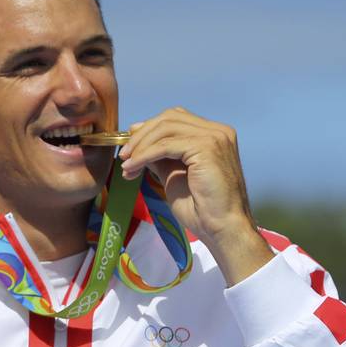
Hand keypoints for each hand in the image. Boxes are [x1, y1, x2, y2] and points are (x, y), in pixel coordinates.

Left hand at [117, 108, 271, 284]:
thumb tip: (138, 143)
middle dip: (141, 136)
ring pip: (165, 129)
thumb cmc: (201, 208)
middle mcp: (217, 131)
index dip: (149, 129)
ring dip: (140, 146)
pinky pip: (165, 146)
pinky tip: (132, 168)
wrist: (222, 228)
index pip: (175, 118)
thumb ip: (160, 157)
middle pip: (168, 118)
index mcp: (214, 135)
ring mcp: (214, 137)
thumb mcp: (174, 175)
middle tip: (123, 156)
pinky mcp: (206, 148)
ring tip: (125, 165)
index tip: (129, 148)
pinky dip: (144, 155)